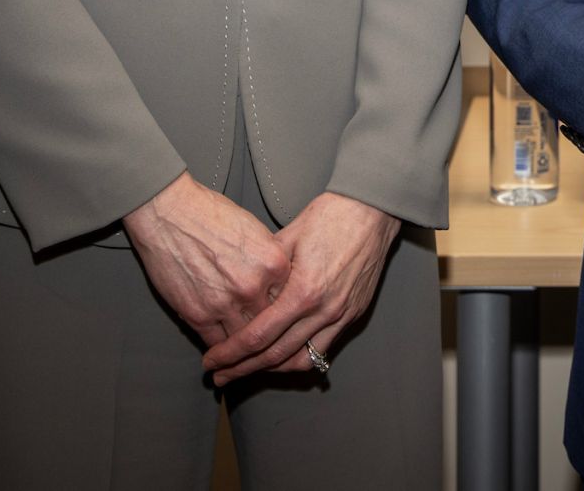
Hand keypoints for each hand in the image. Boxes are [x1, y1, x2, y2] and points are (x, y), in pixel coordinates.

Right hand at [122, 172, 289, 348]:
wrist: (170, 213)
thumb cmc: (211, 215)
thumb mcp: (257, 232)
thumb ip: (271, 261)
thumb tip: (279, 282)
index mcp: (274, 262)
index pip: (291, 298)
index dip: (288, 309)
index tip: (287, 318)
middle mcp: (253, 286)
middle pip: (272, 322)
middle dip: (271, 333)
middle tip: (270, 341)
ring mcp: (225, 303)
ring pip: (246, 339)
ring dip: (247, 348)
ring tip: (249, 354)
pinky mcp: (198, 314)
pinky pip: (216, 342)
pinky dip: (222, 349)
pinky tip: (224, 352)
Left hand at [201, 192, 401, 384]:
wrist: (373, 208)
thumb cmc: (330, 216)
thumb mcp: (287, 238)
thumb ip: (264, 273)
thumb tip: (236, 295)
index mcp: (303, 292)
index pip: (258, 337)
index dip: (230, 354)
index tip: (210, 361)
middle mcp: (324, 311)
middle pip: (275, 356)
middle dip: (242, 369)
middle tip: (220, 375)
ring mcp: (342, 315)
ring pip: (301, 361)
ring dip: (271, 370)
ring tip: (249, 368)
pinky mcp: (354, 313)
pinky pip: (323, 348)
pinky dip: (299, 356)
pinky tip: (282, 353)